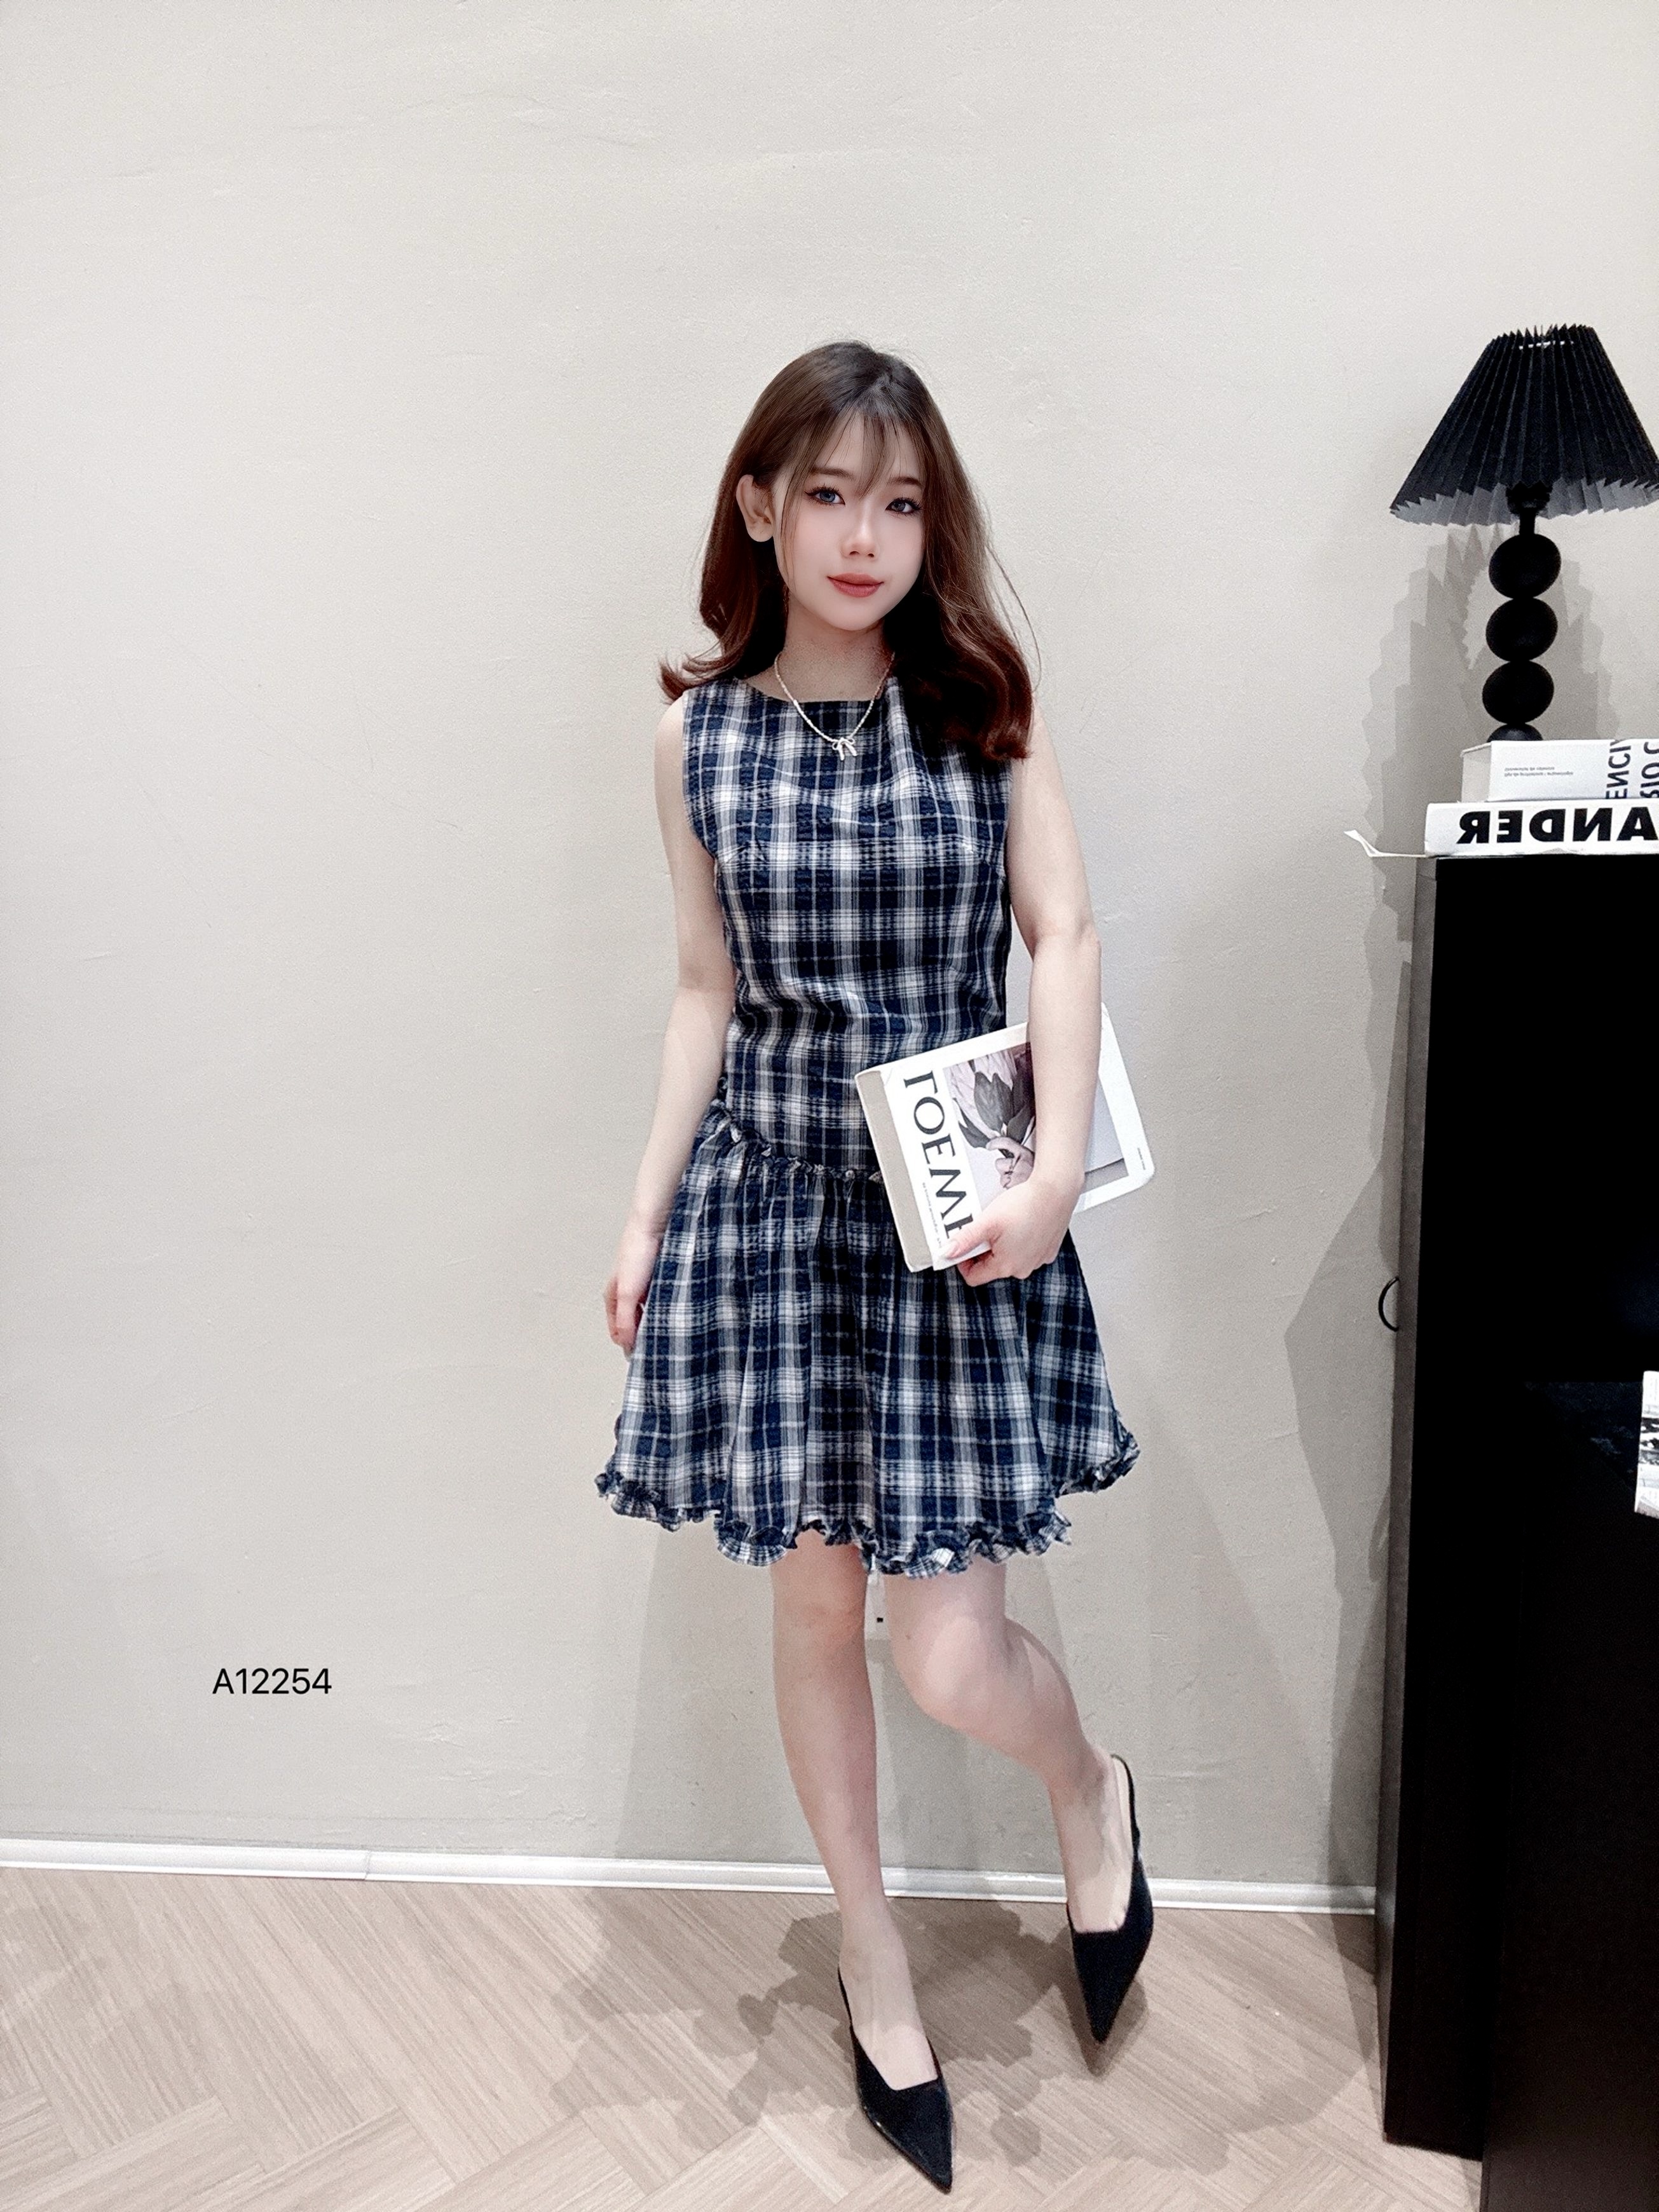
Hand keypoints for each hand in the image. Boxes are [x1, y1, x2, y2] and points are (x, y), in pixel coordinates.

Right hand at [605, 1218, 665, 1351]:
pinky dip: (670, 1308)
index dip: (627, 1344)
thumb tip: (626, 1346)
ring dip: (659, 1321)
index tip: (642, 1360)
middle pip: (634, 1321)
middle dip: (644, 1334)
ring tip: (672, 1334)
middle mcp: (629, 1290)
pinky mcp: (664, 1275)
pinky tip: (681, 1313)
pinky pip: (666, 1298)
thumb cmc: (637, 1251)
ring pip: (651, 1311)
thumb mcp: (628, 1293)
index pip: (617, 1330)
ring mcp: (646, 1283)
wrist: (658, 1222)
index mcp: (614, 1295)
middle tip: (660, 1350)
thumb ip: (626, 1320)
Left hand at [939, 1171, 1080, 1285]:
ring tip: (1003, 1223)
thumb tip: (945, 1253)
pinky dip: (1020, 1240)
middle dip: (983, 1249)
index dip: (962, 1261)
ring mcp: (1037, 1260)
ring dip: (1001, 1244)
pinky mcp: (1047, 1250)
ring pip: (1009, 1258)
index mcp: (1006, 1266)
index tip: (963, 1243)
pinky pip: (1026, 1250)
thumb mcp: (988, 1222)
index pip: (973, 1277)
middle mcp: (1023, 1268)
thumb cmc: (1026, 1205)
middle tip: (984, 1228)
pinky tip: (1020, 1223)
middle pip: (991, 1267)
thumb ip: (965, 1239)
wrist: (1056, 1190)